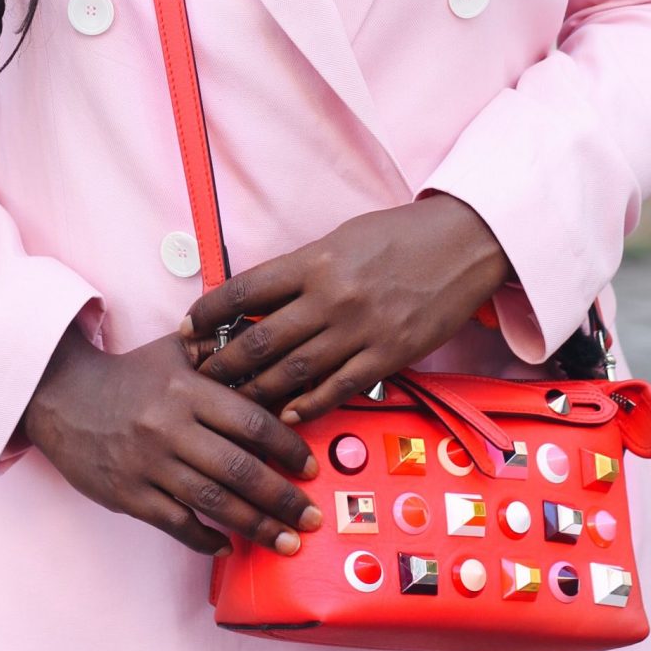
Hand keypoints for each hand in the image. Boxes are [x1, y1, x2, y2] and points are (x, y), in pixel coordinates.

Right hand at [20, 320, 323, 559]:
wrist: (64, 397)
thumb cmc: (130, 374)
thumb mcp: (174, 350)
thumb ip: (219, 351)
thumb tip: (268, 344)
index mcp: (188, 389)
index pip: (251, 420)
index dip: (287, 447)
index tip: (311, 468)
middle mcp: (170, 427)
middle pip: (239, 470)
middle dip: (283, 499)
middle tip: (311, 519)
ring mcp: (149, 464)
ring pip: (213, 503)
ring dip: (256, 527)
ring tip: (286, 543)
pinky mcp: (129, 494)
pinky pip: (176, 524)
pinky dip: (206, 540)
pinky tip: (229, 547)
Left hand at [178, 194, 511, 424]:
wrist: (463, 244)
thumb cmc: (399, 235)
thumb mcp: (342, 239)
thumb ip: (303, 269)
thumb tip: (260, 298)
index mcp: (315, 260)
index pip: (246, 289)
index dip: (209, 312)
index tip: (187, 328)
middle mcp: (332, 297)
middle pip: (261, 339)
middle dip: (224, 362)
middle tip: (200, 375)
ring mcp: (360, 330)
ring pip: (294, 372)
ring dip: (256, 390)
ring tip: (230, 402)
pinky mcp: (387, 357)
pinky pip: (337, 389)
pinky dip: (305, 405)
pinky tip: (283, 415)